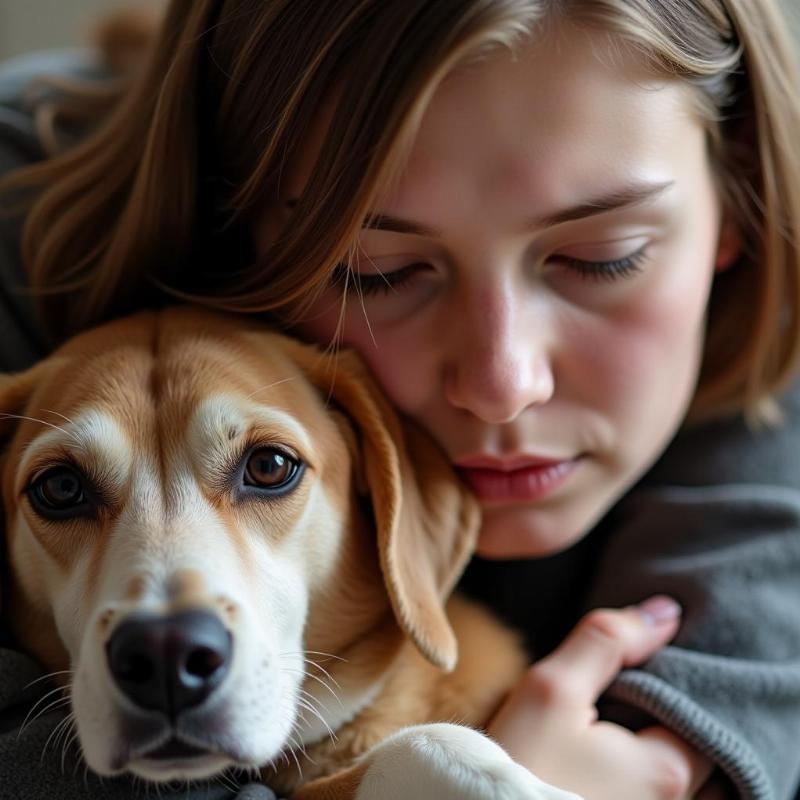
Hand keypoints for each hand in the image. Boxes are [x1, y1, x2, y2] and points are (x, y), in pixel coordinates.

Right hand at [487, 597, 715, 799]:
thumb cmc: (519, 766)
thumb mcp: (552, 689)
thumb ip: (606, 641)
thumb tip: (664, 611)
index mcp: (668, 772)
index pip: (704, 710)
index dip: (672, 680)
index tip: (636, 666)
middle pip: (690, 744)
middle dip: (662, 711)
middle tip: (617, 690)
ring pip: (673, 773)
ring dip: (649, 740)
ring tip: (606, 721)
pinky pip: (648, 792)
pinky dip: (635, 770)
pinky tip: (597, 755)